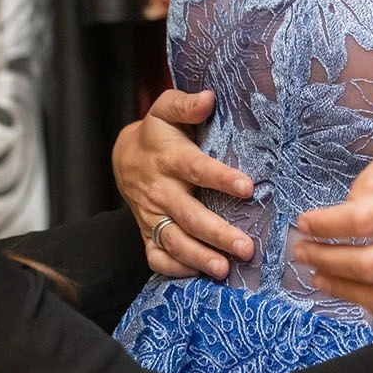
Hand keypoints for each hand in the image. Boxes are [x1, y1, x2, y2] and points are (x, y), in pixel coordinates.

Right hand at [111, 88, 254, 279]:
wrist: (125, 158)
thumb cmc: (158, 133)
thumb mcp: (166, 110)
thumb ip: (186, 104)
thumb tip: (209, 97)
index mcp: (169, 159)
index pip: (196, 169)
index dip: (220, 178)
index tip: (247, 187)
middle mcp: (160, 191)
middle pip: (188, 215)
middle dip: (216, 233)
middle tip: (246, 247)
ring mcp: (152, 216)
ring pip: (174, 241)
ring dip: (199, 257)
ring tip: (224, 269)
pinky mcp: (148, 233)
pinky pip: (157, 257)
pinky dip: (176, 269)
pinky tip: (199, 275)